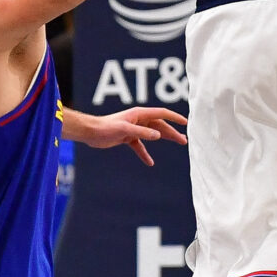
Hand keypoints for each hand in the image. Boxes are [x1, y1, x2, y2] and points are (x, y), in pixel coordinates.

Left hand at [67, 106, 189, 165]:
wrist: (91, 132)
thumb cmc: (106, 127)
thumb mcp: (125, 130)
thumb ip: (142, 132)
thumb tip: (159, 136)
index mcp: (139, 114)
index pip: (162, 114)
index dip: (174, 118)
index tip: (185, 123)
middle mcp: (138, 119)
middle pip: (160, 125)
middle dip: (172, 132)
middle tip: (184, 141)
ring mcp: (134, 128)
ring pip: (153, 134)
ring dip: (164, 139)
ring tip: (177, 144)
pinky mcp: (128, 137)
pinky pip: (140, 145)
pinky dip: (145, 153)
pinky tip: (150, 162)